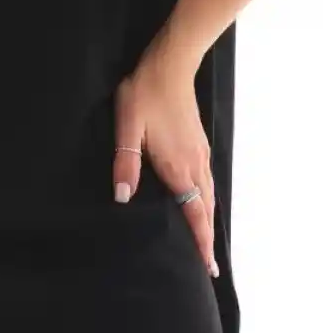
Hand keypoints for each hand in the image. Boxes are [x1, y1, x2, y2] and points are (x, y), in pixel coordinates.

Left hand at [112, 46, 217, 276]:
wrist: (170, 64)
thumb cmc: (145, 94)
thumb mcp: (127, 127)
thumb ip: (126, 162)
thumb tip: (121, 199)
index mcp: (178, 165)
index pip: (194, 212)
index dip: (200, 240)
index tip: (208, 267)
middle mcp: (194, 164)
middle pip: (206, 208)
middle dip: (208, 237)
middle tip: (210, 267)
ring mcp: (200, 153)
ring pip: (208, 195)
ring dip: (208, 219)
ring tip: (207, 241)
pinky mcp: (199, 143)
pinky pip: (207, 181)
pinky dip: (207, 200)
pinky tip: (200, 201)